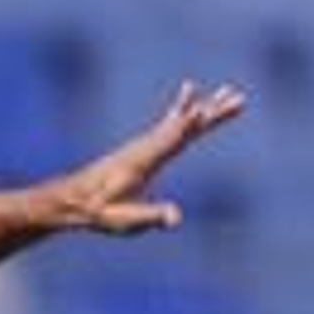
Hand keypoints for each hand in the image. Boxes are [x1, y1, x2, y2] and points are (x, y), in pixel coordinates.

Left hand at [67, 81, 246, 235]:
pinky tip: (191, 101)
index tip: (206, 110)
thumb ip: (151, 216)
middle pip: (185, 125)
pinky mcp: (144, 148)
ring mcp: (146, 145)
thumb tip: (176, 218)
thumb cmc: (99, 212)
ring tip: (229, 93)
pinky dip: (185, 111)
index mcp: (144, 160)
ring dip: (207, 107)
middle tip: (239, 98)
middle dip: (212, 112)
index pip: (172, 139)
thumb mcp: (125, 220)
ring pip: (182, 121)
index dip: (188, 125)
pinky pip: (170, 125)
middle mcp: (147, 146)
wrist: (74, 199)